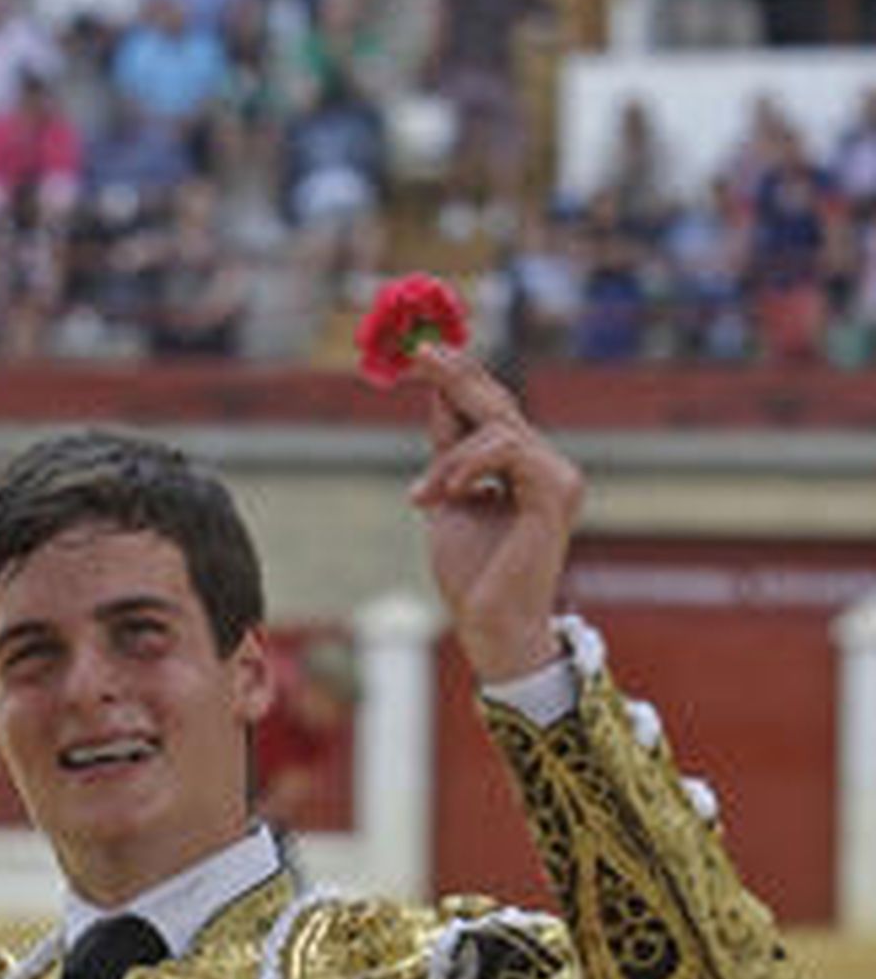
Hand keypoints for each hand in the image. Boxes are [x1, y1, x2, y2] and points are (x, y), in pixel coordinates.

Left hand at [408, 344, 583, 683]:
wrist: (490, 625)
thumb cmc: (472, 575)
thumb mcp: (449, 500)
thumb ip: (449, 455)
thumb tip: (438, 398)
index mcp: (526, 470)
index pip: (493, 413)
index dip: (460, 380)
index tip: (423, 353)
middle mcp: (548, 468)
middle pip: (501, 405)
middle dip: (457, 377)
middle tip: (420, 353)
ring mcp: (558, 479)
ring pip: (499, 428)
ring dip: (450, 458)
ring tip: (425, 496)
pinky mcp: (555, 494)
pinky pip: (506, 451)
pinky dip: (468, 467)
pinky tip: (445, 493)